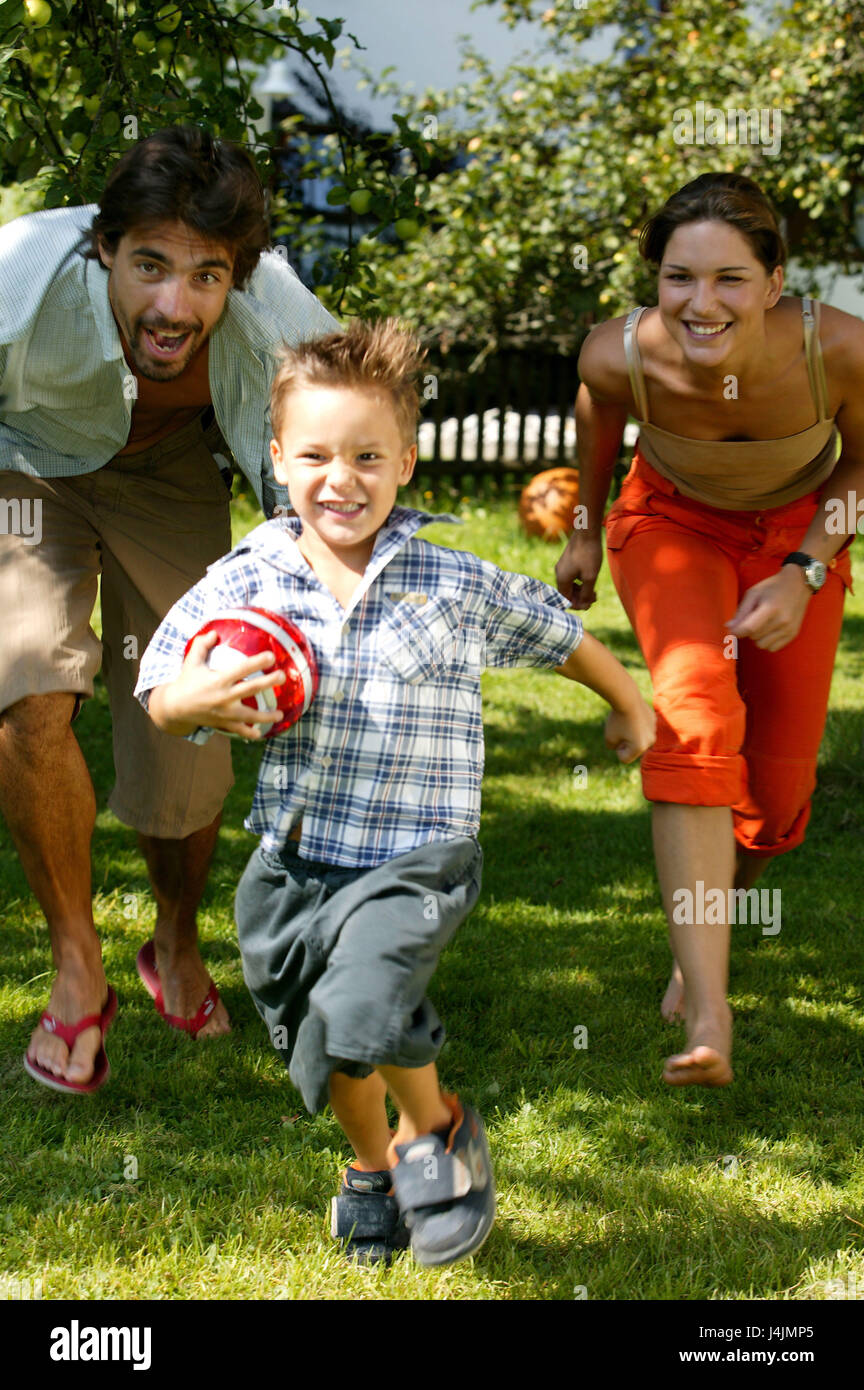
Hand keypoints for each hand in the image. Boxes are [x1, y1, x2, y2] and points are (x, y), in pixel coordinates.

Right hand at [160, 631, 285, 739]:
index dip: (257, 662)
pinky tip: (260, 733)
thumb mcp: (191, 662)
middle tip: (282, 676)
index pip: (242, 668)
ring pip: (250, 715)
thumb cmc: (185, 682)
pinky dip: (249, 734)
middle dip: (268, 682)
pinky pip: (239, 731)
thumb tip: (214, 632)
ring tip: (280, 715)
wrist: (174, 708)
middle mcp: (224, 696)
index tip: (271, 656)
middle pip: (251, 688)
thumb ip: (202, 645)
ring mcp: (224, 713)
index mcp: (218, 679)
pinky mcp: (222, 724)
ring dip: (266, 716)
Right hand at [555, 533, 602, 609]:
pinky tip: (589, 579)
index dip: (578, 605)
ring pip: (570, 585)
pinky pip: (571, 577)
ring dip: (581, 590)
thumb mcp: (590, 576)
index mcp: (562, 579)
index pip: (566, 600)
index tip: (590, 604)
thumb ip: (586, 593)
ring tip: (594, 591)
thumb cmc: (589, 554)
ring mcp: (562, 566)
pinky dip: (579, 582)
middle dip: (581, 598)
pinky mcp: (567, 561)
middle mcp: (559, 573)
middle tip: (595, 597)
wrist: (587, 532)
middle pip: (567, 593)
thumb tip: (584, 604)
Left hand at [604, 697, 655, 764]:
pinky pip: (642, 727)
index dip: (616, 749)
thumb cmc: (617, 719)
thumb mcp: (609, 738)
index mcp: (640, 747)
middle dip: (625, 741)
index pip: (624, 758)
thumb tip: (620, 746)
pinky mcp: (654, 720)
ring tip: (626, 721)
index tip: (616, 737)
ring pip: (639, 737)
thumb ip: (613, 747)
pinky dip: (636, 723)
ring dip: (631, 733)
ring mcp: (654, 730)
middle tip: (621, 728)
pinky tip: (632, 714)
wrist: (627, 697)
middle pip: (633, 748)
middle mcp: (650, 741)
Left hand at [725, 566, 810, 651]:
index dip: (737, 631)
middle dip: (748, 630)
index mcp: (771, 608)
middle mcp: (782, 620)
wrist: (798, 584)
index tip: (732, 630)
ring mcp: (789, 629)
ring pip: (762, 645)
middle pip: (754, 637)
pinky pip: (772, 648)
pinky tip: (769, 630)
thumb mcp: (753, 593)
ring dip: (757, 637)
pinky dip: (767, 642)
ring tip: (762, 624)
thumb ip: (741, 612)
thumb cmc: (772, 587)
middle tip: (753, 618)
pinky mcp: (793, 634)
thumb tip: (729, 628)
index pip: (749, 628)